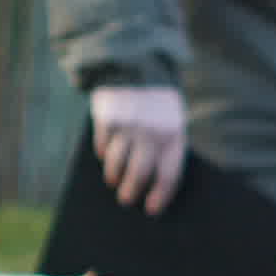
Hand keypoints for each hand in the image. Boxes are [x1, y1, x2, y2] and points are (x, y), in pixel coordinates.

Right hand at [88, 81, 191, 211]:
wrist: (138, 66)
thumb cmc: (158, 105)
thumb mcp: (171, 121)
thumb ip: (165, 146)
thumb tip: (151, 183)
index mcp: (173, 134)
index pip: (169, 174)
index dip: (160, 195)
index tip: (152, 209)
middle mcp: (151, 132)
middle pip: (140, 172)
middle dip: (131, 190)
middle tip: (126, 200)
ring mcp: (128, 125)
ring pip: (117, 162)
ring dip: (113, 175)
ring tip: (113, 181)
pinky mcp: (108, 118)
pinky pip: (102, 144)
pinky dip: (102, 152)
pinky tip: (104, 154)